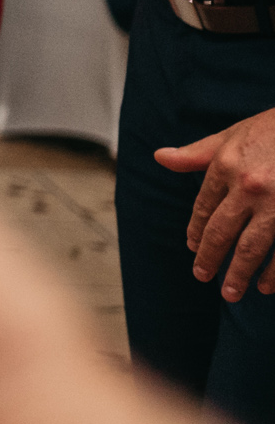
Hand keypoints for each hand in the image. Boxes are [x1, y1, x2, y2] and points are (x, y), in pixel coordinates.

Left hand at [158, 107, 274, 299]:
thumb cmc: (272, 130)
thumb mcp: (232, 135)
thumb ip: (197, 153)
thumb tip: (160, 158)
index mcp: (226, 166)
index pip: (203, 207)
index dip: (196, 230)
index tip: (192, 247)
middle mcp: (248, 186)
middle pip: (221, 232)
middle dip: (210, 258)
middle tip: (202, 276)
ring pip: (251, 247)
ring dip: (239, 274)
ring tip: (231, 293)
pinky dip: (274, 272)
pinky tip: (266, 286)